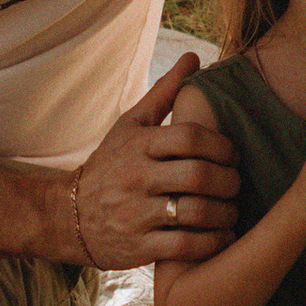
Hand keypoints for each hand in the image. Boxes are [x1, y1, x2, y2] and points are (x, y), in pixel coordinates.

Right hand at [70, 54, 243, 267]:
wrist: (69, 216)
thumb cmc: (110, 164)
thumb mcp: (130, 126)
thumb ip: (164, 93)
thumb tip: (193, 57)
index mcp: (138, 145)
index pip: (189, 137)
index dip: (221, 145)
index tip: (232, 155)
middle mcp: (136, 178)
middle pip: (197, 175)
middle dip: (229, 180)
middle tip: (237, 183)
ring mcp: (136, 215)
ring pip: (195, 213)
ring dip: (225, 213)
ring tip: (233, 211)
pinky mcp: (139, 248)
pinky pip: (185, 247)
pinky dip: (213, 242)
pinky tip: (223, 236)